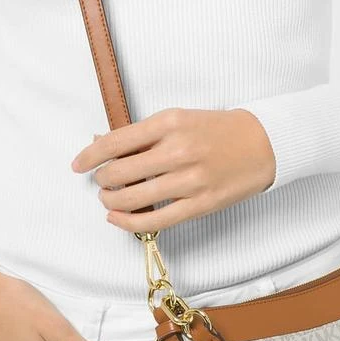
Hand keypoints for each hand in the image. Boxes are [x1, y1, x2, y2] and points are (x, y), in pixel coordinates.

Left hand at [70, 107, 275, 233]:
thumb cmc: (215, 129)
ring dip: (111, 201)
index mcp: (170, 122)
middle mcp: (178, 150)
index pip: (115, 142)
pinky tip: (117, 218)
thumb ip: (141, 134)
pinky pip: (154, 220)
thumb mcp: (178, 118)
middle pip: (119, 172)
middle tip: (101, 181)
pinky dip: (128, 222)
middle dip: (102, 180)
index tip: (78, 165)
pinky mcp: (199, 205)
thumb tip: (100, 142)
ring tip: (109, 198)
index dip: (90, 156)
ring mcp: (189, 180)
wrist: (261, 144)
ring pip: (132, 199)